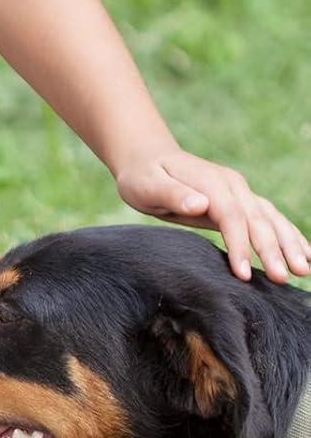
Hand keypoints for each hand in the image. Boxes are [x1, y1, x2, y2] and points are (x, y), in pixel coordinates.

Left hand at [115, 149, 310, 282]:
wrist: (147, 159)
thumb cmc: (142, 176)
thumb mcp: (146, 184)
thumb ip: (172, 193)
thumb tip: (199, 204)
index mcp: (211, 182)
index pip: (232, 216)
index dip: (240, 245)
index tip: (244, 274)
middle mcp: (232, 184)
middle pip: (257, 219)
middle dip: (272, 249)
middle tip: (283, 279)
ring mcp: (240, 192)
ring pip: (271, 218)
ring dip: (289, 243)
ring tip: (303, 270)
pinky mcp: (242, 201)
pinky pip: (270, 218)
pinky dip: (288, 235)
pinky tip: (304, 254)